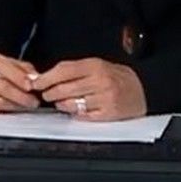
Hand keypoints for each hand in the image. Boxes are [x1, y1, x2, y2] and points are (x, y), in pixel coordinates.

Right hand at [0, 49, 41, 113]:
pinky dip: (3, 112)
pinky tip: (13, 110)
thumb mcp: (9, 66)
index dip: (14, 74)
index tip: (29, 85)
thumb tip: (34, 77)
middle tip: (33, 100)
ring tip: (26, 106)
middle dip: (18, 94)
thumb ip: (22, 69)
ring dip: (14, 105)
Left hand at [29, 58, 146, 120]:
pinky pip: (83, 116)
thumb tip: (45, 78)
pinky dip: (76, 113)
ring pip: (71, 104)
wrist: (145, 89)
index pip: (63, 70)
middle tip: (47, 94)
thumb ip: (72, 70)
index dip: (46, 78)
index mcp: (95, 66)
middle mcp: (100, 81)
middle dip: (50, 93)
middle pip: (64, 89)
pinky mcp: (109, 113)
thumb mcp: (96, 65)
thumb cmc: (116, 77)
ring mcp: (105, 98)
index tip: (35, 83)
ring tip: (61, 102)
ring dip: (61, 104)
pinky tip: (77, 109)